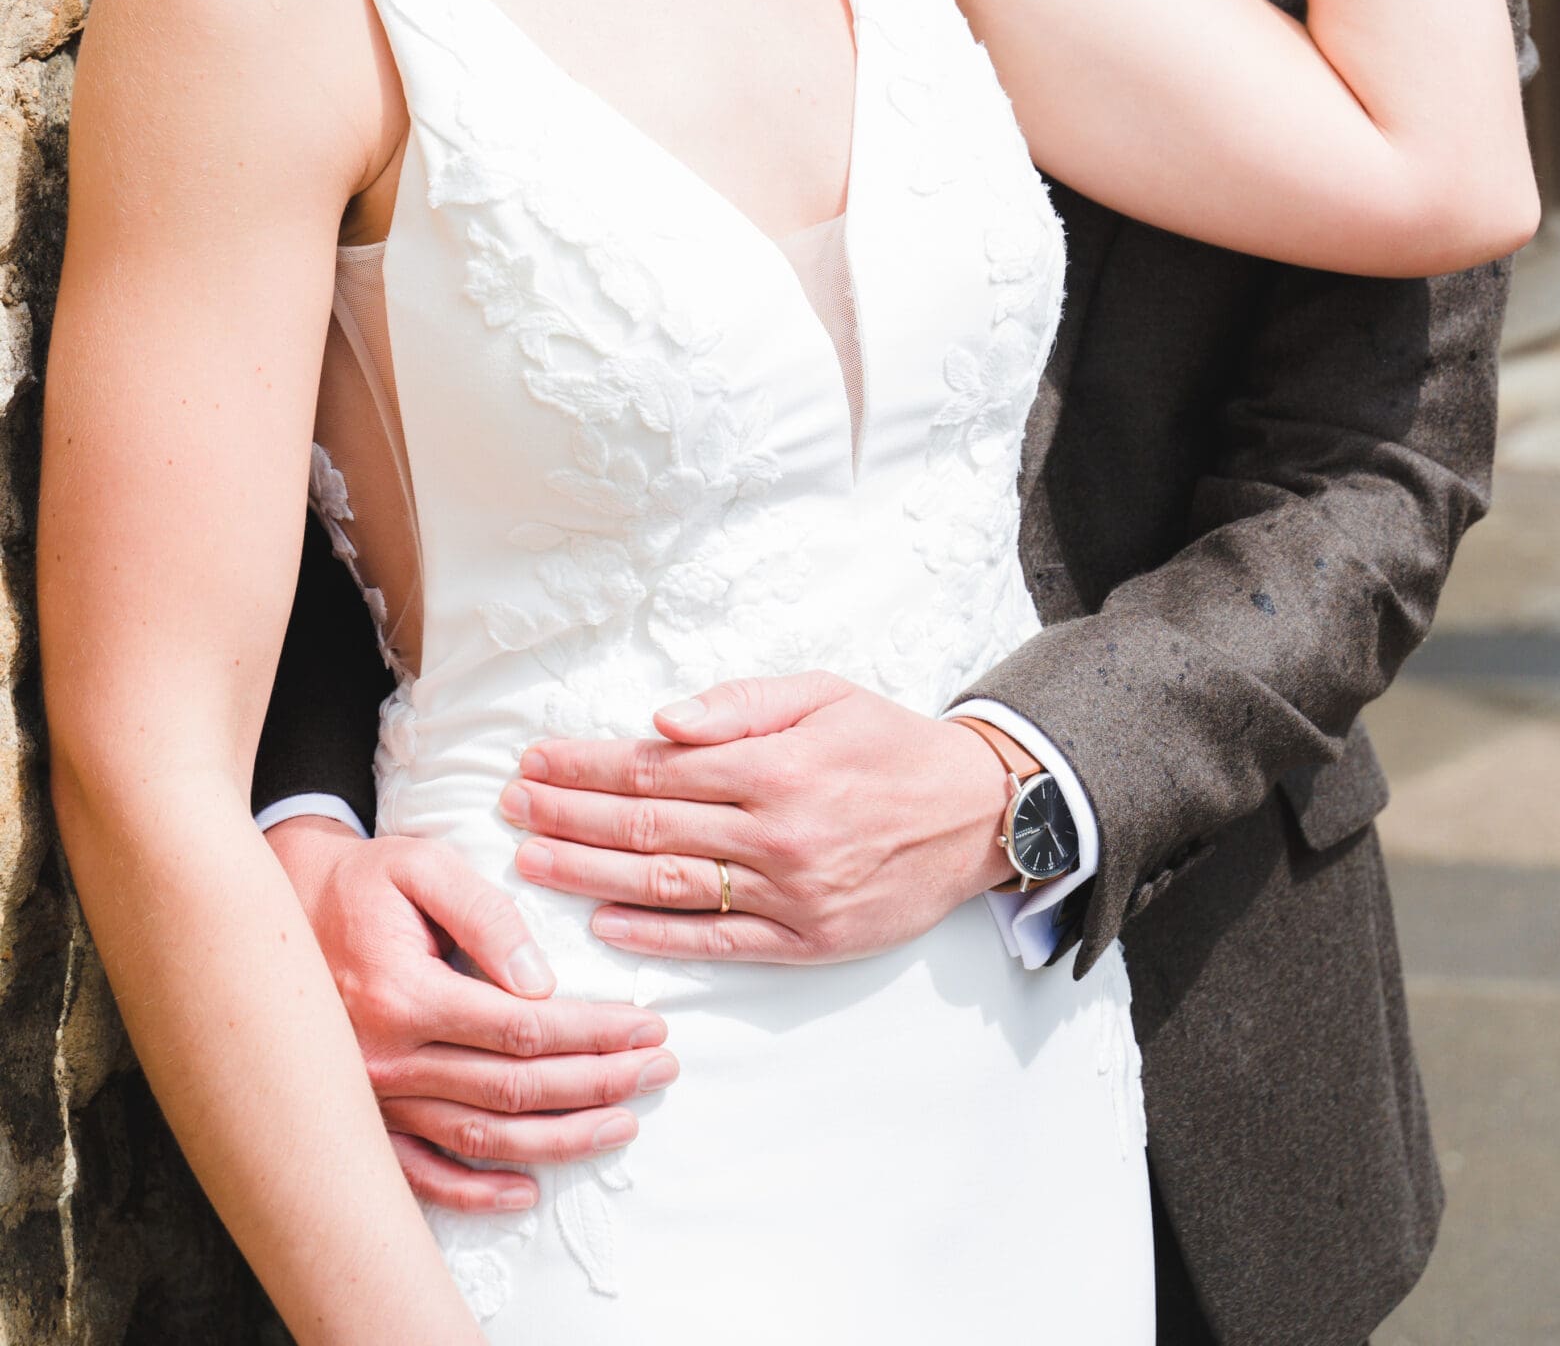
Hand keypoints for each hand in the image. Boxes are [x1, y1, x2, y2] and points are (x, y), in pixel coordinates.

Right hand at [265, 816, 676, 1211]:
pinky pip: (420, 1173)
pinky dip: (474, 1192)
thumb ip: (487, 915)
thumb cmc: (362, 883)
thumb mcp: (422, 866)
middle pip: (512, 1088)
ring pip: (479, 1136)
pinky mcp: (364, 1115)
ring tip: (621, 1124)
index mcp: (406, 994)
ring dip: (557, 1138)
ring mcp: (374, 1097)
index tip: (647, 1026)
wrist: (277, 916)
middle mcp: (388, 1058)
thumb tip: (544, 981)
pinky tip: (526, 1191)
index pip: (523, 1028)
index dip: (593, 1032)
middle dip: (596, 1083)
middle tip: (658, 1069)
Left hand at [499, 672, 1011, 962]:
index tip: (534, 761)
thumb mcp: (822, 694)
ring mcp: (789, 894)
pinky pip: (717, 941)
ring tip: (531, 864)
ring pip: (669, 886)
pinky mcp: (806, 940)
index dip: (586, 766)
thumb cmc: (888, 743)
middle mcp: (775, 833)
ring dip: (590, 875)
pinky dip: (656, 936)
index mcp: (774, 766)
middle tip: (510, 809)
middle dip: (568, 816)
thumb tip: (660, 721)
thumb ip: (740, 705)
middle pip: (648, 828)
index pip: (656, 768)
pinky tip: (604, 925)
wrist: (973, 813)